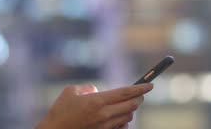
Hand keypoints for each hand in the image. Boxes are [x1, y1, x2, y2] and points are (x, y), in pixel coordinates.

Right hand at [36, 83, 152, 128]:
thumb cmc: (60, 110)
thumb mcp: (71, 91)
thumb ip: (87, 88)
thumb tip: (97, 90)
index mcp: (97, 100)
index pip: (125, 93)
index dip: (140, 88)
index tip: (150, 85)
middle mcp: (104, 114)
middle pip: (132, 105)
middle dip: (139, 97)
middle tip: (141, 93)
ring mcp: (105, 126)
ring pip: (129, 116)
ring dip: (131, 109)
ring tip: (129, 103)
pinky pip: (122, 127)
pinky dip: (125, 121)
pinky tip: (121, 117)